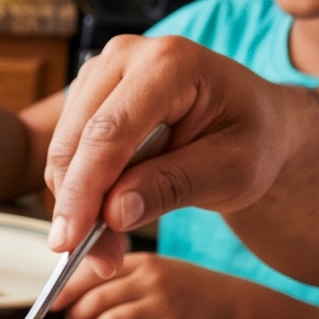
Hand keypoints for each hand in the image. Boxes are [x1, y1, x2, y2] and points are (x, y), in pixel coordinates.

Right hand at [41, 34, 293, 274]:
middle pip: (77, 140)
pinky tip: (105, 219)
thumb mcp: (232, 171)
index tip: (71, 243)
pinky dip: (78, 193)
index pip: (111, 131)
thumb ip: (174, 187)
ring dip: (76, 206)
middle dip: (77, 207)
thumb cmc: (252, 140)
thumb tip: (113, 214)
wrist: (254, 121)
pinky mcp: (88, 95)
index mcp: (171, 63)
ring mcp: (103, 72)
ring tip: (108, 248)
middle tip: (98, 262)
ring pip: (63, 150)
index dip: (85, 190)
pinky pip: (67, 153)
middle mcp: (127, 55)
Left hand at [52, 253, 251, 318]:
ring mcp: (162, 306)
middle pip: (95, 301)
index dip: (66, 291)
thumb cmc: (181, 286)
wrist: (229, 302)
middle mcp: (151, 281)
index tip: (53, 302)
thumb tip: (68, 293)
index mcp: (142, 261)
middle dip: (77, 315)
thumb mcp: (152, 268)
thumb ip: (116, 276)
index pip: (93, 273)